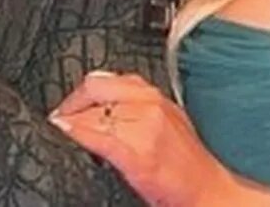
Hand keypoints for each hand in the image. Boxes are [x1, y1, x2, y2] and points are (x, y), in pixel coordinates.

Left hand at [49, 70, 232, 206]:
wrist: (209, 190)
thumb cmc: (188, 162)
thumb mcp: (166, 120)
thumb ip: (138, 107)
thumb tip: (104, 104)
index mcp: (155, 96)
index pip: (108, 80)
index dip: (82, 91)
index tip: (70, 102)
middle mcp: (150, 105)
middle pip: (97, 90)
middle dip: (73, 101)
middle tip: (60, 115)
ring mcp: (144, 129)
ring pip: (95, 112)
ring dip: (73, 119)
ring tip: (62, 125)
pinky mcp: (139, 155)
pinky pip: (100, 136)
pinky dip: (78, 132)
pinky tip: (66, 131)